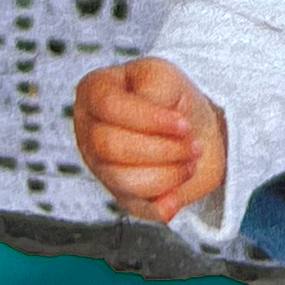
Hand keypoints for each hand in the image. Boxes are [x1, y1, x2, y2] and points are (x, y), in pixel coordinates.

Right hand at [74, 57, 226, 225]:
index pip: (110, 106)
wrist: (195, 127)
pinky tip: (174, 201)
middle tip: (193, 145)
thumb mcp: (166, 78)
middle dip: (161, 148)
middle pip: (111, 146)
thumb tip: (156, 127)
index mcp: (94, 92)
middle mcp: (89, 131)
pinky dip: (157, 206)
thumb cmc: (174, 98)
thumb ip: (155, 95)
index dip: (149, 118)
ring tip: (190, 162)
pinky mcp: (119, 194)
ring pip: (121, 179)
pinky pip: (133, 206)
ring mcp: (100, 166)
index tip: (184, 125)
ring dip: (166, 174)